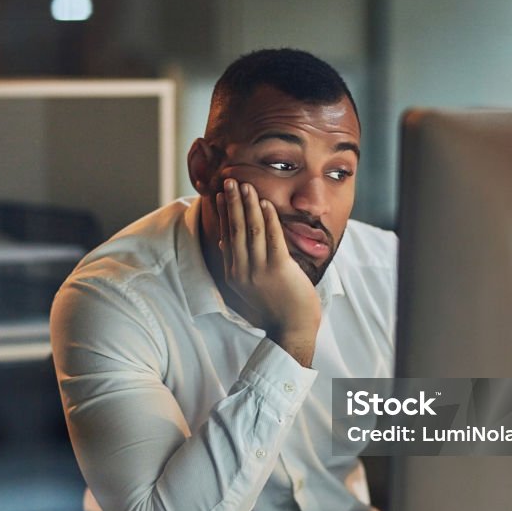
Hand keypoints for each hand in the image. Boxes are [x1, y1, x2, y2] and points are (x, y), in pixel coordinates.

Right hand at [216, 178, 321, 366]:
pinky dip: (268, 218)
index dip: (222, 214)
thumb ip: (237, 265)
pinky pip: (271, 238)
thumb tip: (225, 243)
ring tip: (246, 186)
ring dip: (248, 205)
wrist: (292, 329)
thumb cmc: (274, 308)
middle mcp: (242, 271)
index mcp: (233, 274)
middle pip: (234, 230)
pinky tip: (264, 203)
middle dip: (232, 203)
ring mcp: (259, 270)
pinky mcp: (278, 269)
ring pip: (251, 230)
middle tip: (229, 181)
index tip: (219, 195)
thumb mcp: (247, 287)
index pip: (225, 237)